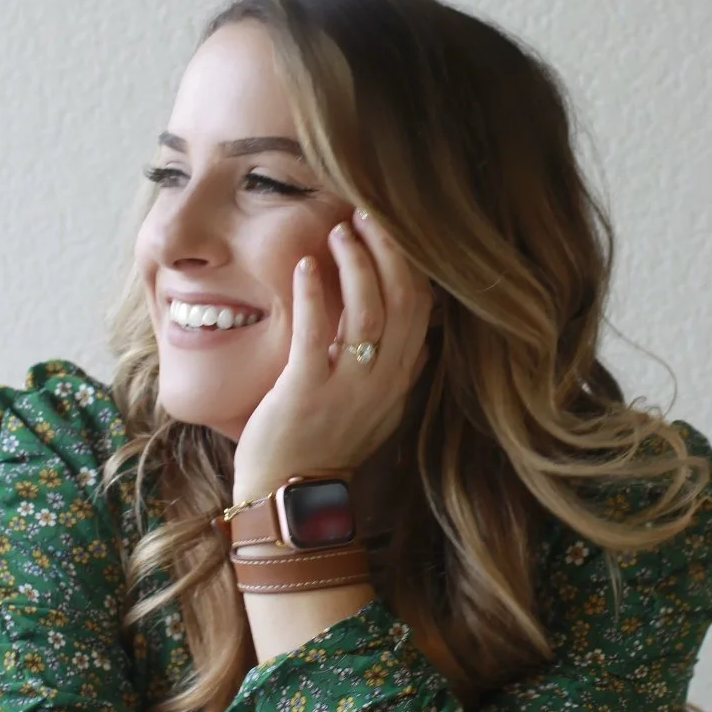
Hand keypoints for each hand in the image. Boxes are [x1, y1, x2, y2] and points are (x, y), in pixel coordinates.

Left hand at [231, 210, 431, 500]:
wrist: (288, 498)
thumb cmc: (325, 447)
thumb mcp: (378, 410)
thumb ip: (400, 374)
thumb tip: (423, 340)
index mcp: (400, 379)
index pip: (423, 309)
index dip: (413, 263)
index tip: (395, 228)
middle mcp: (383, 382)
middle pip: (404, 300)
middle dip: (388, 249)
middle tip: (367, 213)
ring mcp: (348, 388)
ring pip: (369, 312)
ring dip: (356, 263)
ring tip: (339, 230)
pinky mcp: (306, 392)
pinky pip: (316, 333)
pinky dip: (314, 293)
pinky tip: (305, 266)